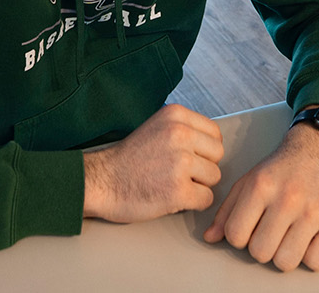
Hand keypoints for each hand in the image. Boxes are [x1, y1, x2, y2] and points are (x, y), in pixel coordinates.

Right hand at [82, 104, 224, 223]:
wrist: (100, 182)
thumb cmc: (128, 160)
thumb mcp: (156, 128)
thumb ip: (184, 129)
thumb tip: (213, 142)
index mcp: (176, 116)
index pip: (215, 134)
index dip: (204, 150)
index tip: (186, 158)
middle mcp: (180, 134)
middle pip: (217, 155)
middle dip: (203, 167)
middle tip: (179, 173)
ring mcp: (180, 162)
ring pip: (215, 177)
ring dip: (198, 185)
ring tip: (173, 184)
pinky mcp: (178, 190)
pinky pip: (206, 199)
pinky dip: (193, 203)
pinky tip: (173, 198)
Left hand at [204, 121, 318, 271]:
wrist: (317, 152)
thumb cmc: (280, 170)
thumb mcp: (247, 182)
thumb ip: (226, 211)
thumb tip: (210, 238)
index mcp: (261, 186)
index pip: (235, 236)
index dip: (239, 237)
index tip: (249, 228)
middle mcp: (288, 198)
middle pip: (260, 253)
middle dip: (261, 247)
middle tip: (270, 232)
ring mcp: (315, 211)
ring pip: (286, 262)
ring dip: (284, 254)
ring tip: (287, 237)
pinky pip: (315, 262)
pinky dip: (310, 256)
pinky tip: (307, 239)